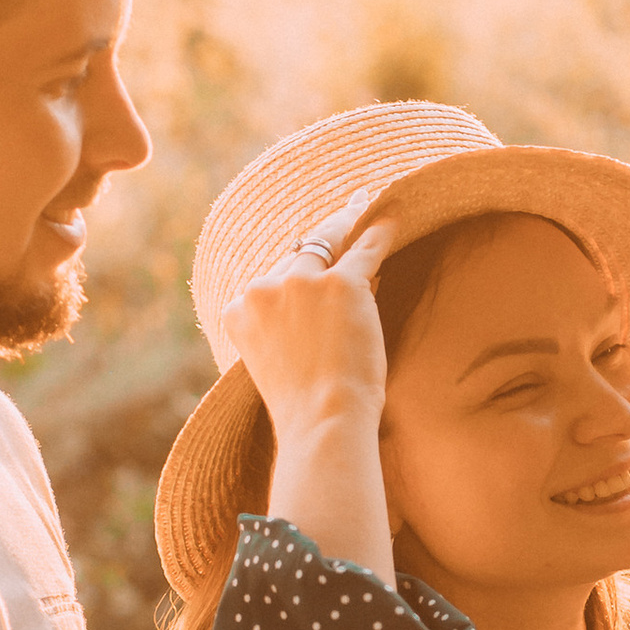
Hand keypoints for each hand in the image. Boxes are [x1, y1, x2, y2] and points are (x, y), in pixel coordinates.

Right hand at [221, 192, 395, 445]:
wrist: (323, 422)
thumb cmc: (305, 407)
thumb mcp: (277, 360)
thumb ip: (286, 325)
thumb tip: (330, 293)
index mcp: (237, 310)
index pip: (271, 279)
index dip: (297, 274)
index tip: (312, 263)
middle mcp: (262, 290)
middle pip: (298, 256)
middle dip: (321, 243)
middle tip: (341, 220)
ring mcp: (301, 283)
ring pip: (328, 243)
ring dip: (347, 226)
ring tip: (363, 206)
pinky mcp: (340, 284)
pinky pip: (365, 248)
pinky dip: (379, 233)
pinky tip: (391, 220)